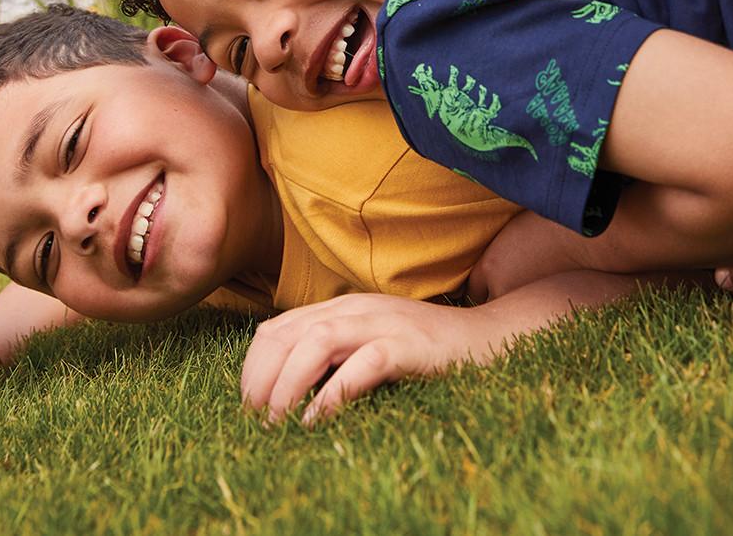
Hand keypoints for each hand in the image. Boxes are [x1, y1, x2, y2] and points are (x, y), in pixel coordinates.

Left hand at [241, 293, 493, 424]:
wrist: (484, 338)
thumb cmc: (421, 350)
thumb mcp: (368, 343)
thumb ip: (333, 354)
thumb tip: (284, 391)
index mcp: (340, 308)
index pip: (275, 329)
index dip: (252, 369)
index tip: (247, 408)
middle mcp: (354, 308)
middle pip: (287, 334)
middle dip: (260, 380)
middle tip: (255, 422)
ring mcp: (381, 322)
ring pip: (316, 342)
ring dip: (287, 385)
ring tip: (276, 424)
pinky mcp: (407, 345)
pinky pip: (361, 365)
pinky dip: (332, 394)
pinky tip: (316, 421)